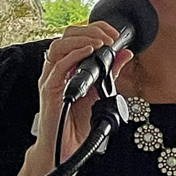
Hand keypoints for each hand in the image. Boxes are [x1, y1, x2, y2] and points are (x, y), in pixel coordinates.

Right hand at [31, 22, 132, 166]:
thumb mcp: (101, 91)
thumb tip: (125, 53)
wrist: (70, 145)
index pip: (77, 37)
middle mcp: (58, 69)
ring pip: (59, 46)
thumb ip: (111, 72)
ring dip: (82, 39)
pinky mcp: (49, 90)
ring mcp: (52, 78)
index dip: (95, 29)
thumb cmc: (80, 121)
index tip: (114, 34)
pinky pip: (57, 66)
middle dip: (90, 31)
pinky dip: (73, 55)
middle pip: (66, 36)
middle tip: (109, 37)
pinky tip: (88, 52)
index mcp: (69, 67)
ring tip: (100, 42)